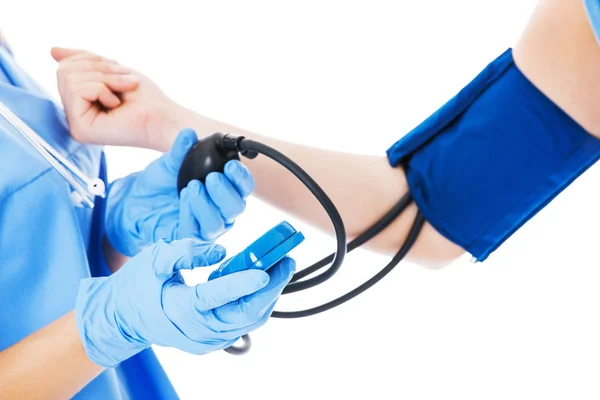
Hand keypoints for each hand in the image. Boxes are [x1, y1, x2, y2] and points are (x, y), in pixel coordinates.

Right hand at [51, 47, 174, 148]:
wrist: (164, 118)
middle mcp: (75, 117)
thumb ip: (83, 61)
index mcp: (81, 105)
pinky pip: (76, 90)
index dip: (92, 59)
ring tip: (125, 90)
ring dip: (104, 78)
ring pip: (69, 78)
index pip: (66, 67)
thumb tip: (52, 51)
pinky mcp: (80, 129)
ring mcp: (75, 125)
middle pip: (64, 70)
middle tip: (126, 82)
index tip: (120, 70)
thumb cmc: (147, 98)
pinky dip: (102, 89)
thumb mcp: (111, 70)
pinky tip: (117, 104)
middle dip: (99, 68)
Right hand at [76, 237, 295, 367]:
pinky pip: (242, 324)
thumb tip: (221, 251)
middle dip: (271, 288)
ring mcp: (206, 341)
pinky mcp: (212, 342)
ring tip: (281, 267)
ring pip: (248, 321)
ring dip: (269, 295)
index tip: (265, 271)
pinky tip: (264, 283)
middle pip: (244, 314)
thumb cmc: (138, 284)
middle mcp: (196, 331)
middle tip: (287, 261)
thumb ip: (186, 251)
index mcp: (178, 308)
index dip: (242, 284)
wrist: (122, 319)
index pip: (216, 296)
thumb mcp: (155, 258)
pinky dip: (257, 304)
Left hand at [105, 128, 254, 256]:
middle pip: (237, 207)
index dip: (242, 177)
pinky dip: (192, 215)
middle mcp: (221, 210)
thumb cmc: (161, 181)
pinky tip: (183, 200)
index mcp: (225, 189)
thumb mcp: (169, 162)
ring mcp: (208, 226)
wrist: (136, 201)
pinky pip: (198, 232)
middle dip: (226, 192)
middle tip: (211, 178)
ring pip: (219, 222)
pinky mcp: (191, 238)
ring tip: (191, 187)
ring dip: (207, 204)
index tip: (231, 166)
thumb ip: (181, 149)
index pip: (244, 187)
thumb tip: (188, 133)